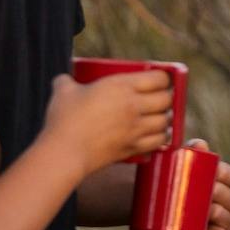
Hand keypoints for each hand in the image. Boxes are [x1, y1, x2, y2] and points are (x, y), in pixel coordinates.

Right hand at [43, 68, 175, 171]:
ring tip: (159, 116)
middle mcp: (134, 105)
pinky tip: (157, 135)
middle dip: (166, 97)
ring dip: (165, 118)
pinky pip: (159, 141)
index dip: (163, 78)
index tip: (159, 80)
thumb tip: (63, 80)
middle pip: (166, 99)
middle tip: (160, 98)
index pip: (159, 78)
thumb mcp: (63, 91)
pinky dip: (161, 137)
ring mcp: (136, 128)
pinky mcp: (134, 147)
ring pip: (165, 121)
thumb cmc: (63, 119)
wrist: (64, 152)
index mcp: (122, 86)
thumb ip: (66, 82)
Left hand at [185, 139, 229, 229]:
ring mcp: (226, 224)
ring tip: (205, 210)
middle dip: (221, 195)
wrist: (158, 209)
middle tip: (204, 190)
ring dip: (220, 215)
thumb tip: (200, 145)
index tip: (213, 172)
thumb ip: (190, 152)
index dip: (228, 176)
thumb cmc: (176, 180)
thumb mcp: (182, 165)